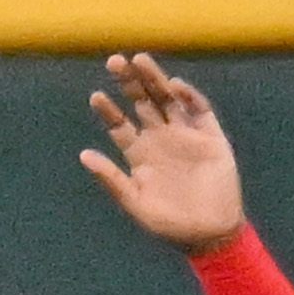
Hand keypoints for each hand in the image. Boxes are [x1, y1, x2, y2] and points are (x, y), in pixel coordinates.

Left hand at [79, 53, 244, 254]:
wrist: (209, 234)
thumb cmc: (169, 225)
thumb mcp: (135, 202)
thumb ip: (111, 179)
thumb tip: (83, 155)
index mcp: (140, 154)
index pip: (120, 125)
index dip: (108, 110)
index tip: (96, 96)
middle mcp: (160, 139)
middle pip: (141, 103)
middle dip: (128, 83)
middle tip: (114, 62)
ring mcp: (185, 135)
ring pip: (167, 99)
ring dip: (154, 79)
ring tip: (139, 60)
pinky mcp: (210, 137)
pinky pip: (199, 110)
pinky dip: (188, 97)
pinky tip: (175, 87)